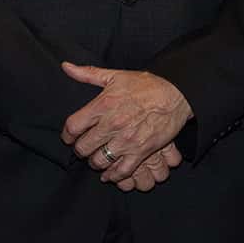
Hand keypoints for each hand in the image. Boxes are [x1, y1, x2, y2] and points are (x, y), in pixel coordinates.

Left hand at [61, 63, 193, 183]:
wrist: (177, 94)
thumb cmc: (147, 85)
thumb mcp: (116, 76)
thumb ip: (88, 74)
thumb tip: (66, 67)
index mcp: (103, 105)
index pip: (72, 127)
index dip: (67, 135)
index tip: (70, 137)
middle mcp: (112, 124)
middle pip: (83, 148)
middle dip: (81, 150)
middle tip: (85, 148)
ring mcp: (126, 140)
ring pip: (99, 161)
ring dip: (95, 162)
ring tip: (98, 159)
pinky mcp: (142, 151)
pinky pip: (121, 170)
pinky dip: (113, 175)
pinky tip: (110, 173)